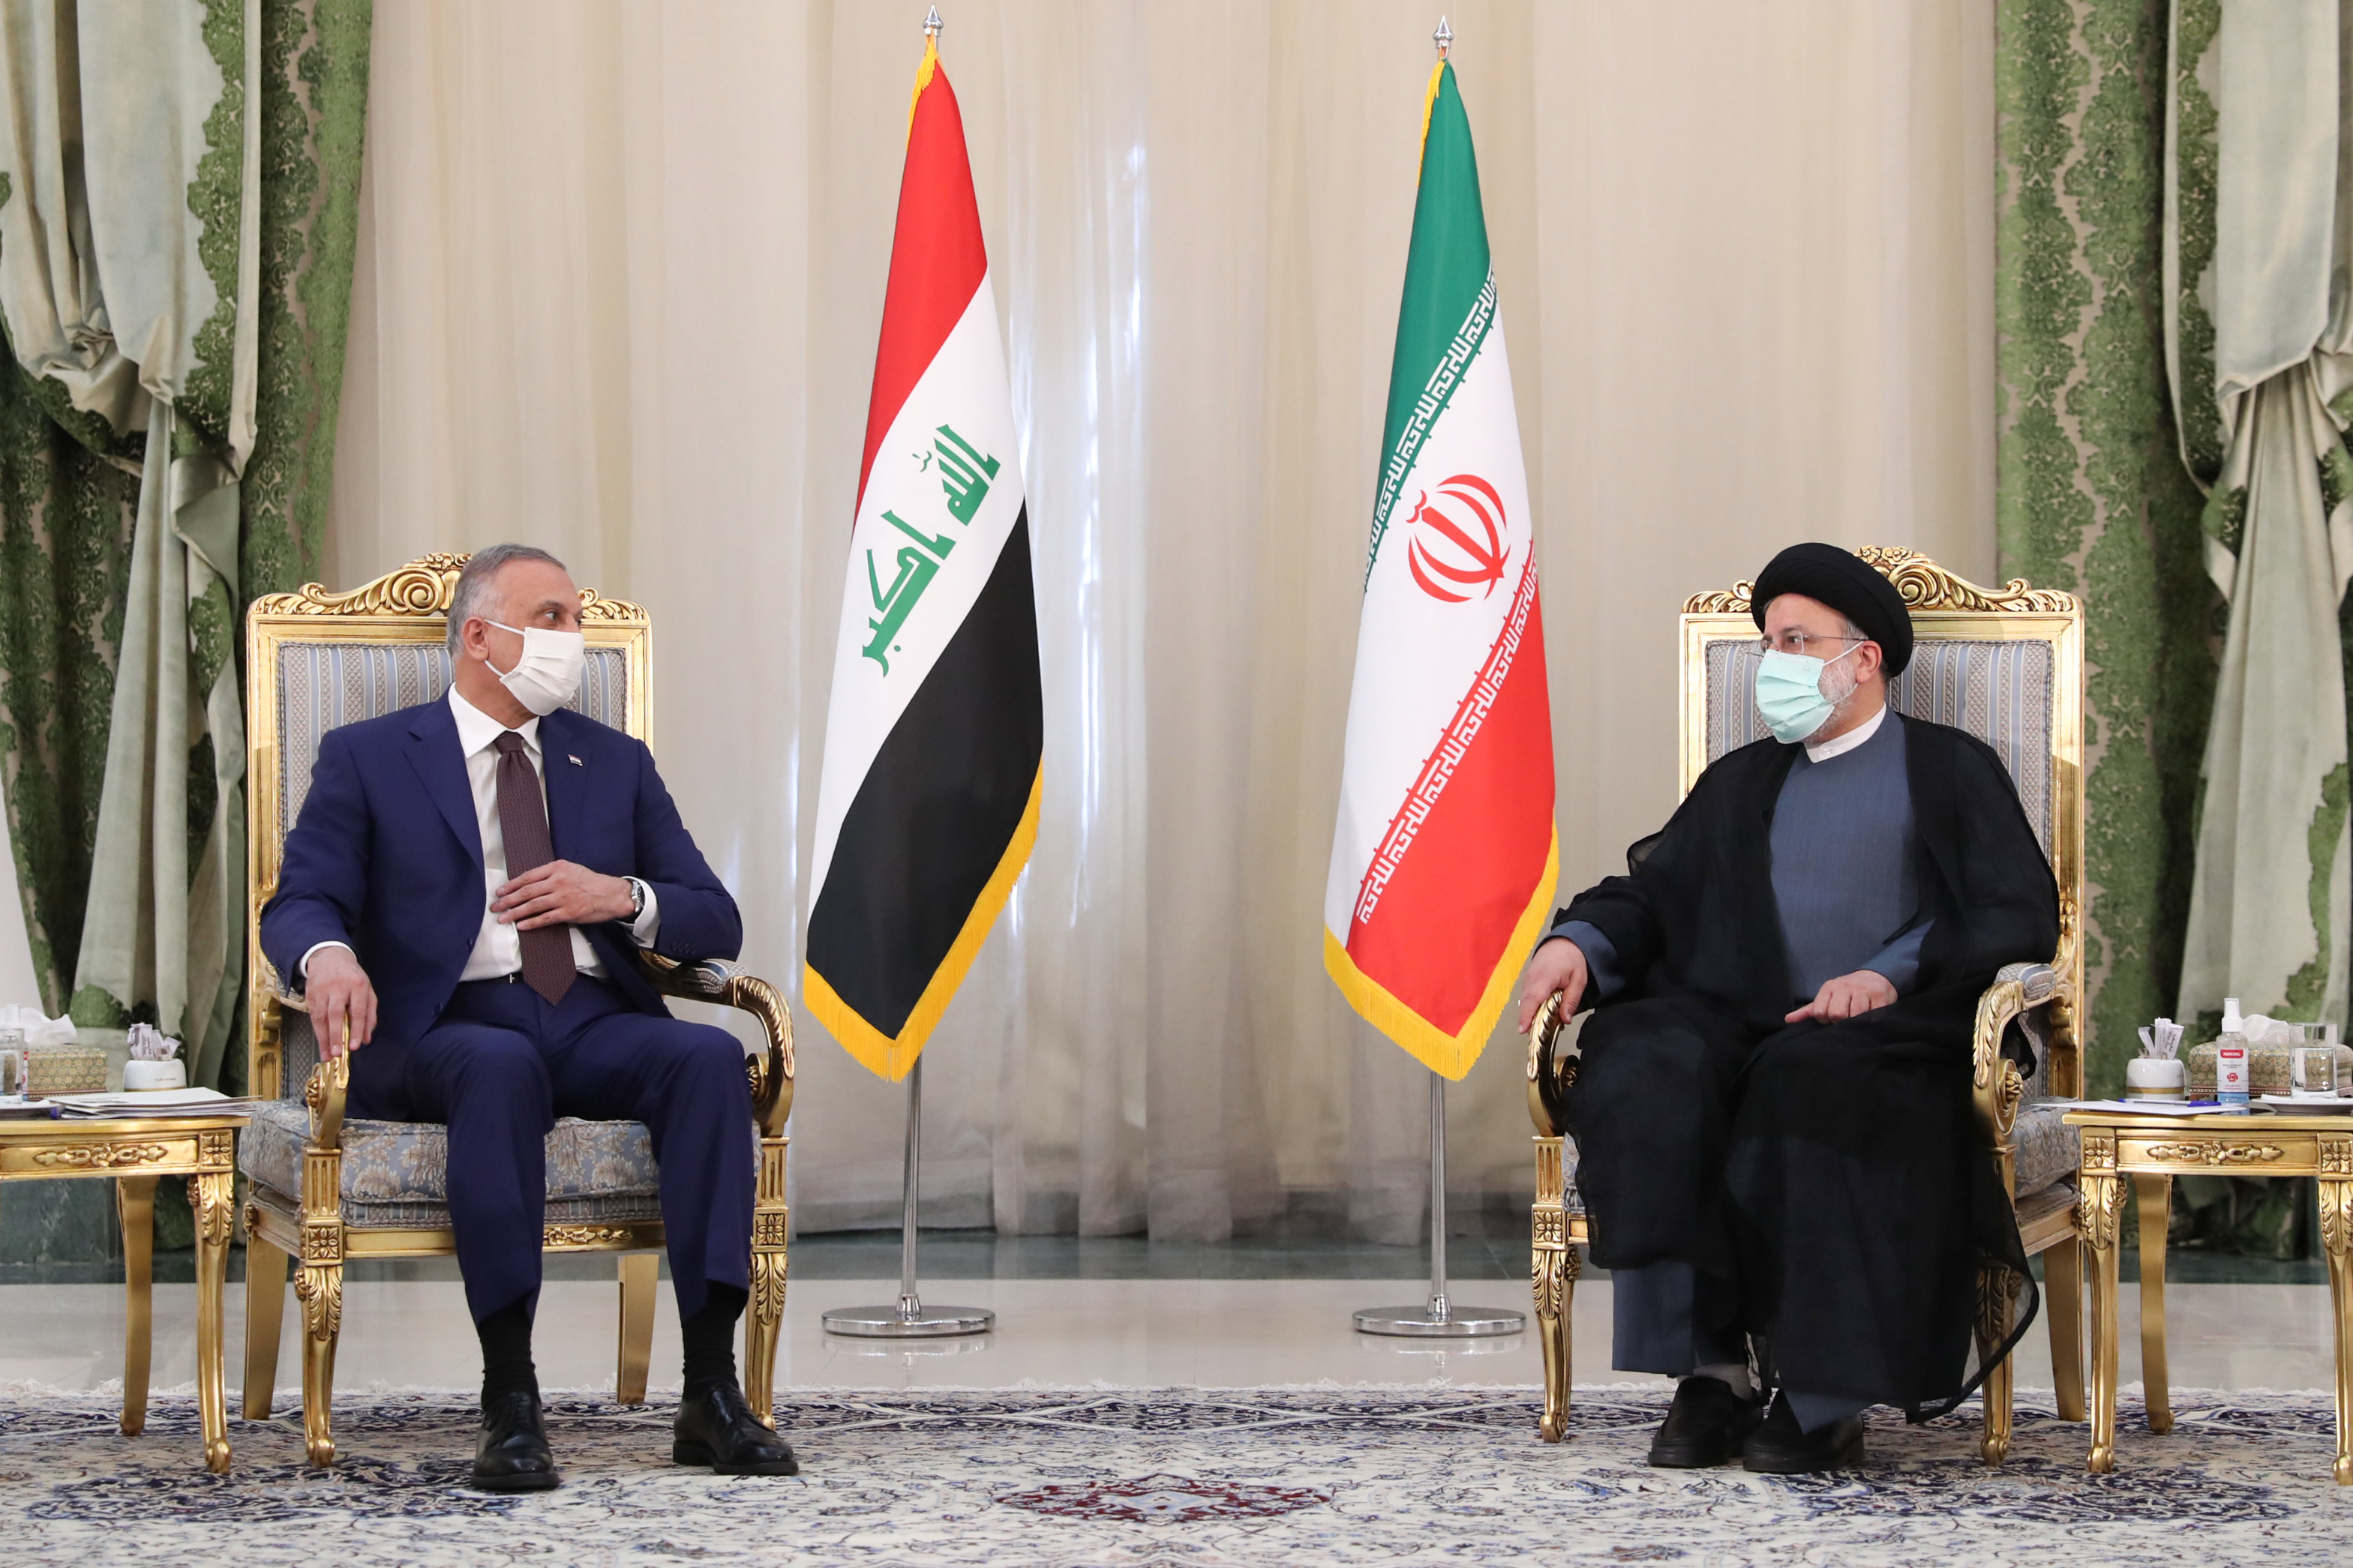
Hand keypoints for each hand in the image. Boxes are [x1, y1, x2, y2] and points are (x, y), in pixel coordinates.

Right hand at [305, 947, 377, 1057]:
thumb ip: (370, 1014)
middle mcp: (339, 987)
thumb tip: (366, 1038)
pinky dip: (317, 1032)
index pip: (358, 1010)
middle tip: (338, 1053)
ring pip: (321, 1017)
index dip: (356, 1029)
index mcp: (357, 985)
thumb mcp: (367, 990)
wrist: (329, 956)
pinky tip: (322, 1043)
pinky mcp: (310, 994)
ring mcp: (322, 990)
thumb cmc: (352, 977)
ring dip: (324, 1038)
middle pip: (336, 1014)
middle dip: (336, 1035)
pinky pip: (313, 1016)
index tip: (355, 1046)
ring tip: (328, 1055)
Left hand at [492, 861, 636, 929]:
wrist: (612, 894)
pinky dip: (531, 923)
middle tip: (495, 907)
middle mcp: (558, 881)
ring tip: (503, 918)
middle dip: (508, 900)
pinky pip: (545, 918)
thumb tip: (530, 884)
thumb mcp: (571, 869)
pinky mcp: (568, 913)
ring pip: (533, 906)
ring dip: (515, 913)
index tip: (500, 891)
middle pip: (526, 892)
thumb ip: (551, 874)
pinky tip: (521, 926)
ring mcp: (563, 898)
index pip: (528, 877)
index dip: (511, 885)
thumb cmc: (591, 882)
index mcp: (557, 868)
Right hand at [1515, 936, 1589, 1033]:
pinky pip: (1527, 996)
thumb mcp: (1579, 980)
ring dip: (1530, 1013)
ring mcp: (1528, 978)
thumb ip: (1571, 1000)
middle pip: (1526, 1003)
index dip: (1526, 1015)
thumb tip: (1566, 1019)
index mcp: (1545, 977)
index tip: (1523, 1029)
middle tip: (1535, 1034)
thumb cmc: (1571, 958)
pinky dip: (1532, 1006)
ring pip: (1526, 1001)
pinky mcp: (1528, 979)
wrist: (1563, 941)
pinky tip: (1541, 1011)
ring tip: (1541, 1024)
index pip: (1533, 999)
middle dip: (1528, 1020)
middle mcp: (1532, 978)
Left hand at [1785, 968, 1896, 1024]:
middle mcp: (1846, 987)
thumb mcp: (1827, 996)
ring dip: (1856, 1023)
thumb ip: (1809, 1010)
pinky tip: (1870, 1018)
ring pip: (1856, 1016)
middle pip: (1837, 1014)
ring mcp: (1864, 992)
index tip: (1831, 1021)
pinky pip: (1873, 1016)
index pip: (1820, 1011)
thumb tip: (1788, 1020)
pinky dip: (1871, 1021)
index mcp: (1829, 987)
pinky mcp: (1881, 997)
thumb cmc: (1846, 992)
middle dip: (1841, 1023)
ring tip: (1857, 1021)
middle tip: (1845, 1022)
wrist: (1875, 978)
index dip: (1825, 1021)